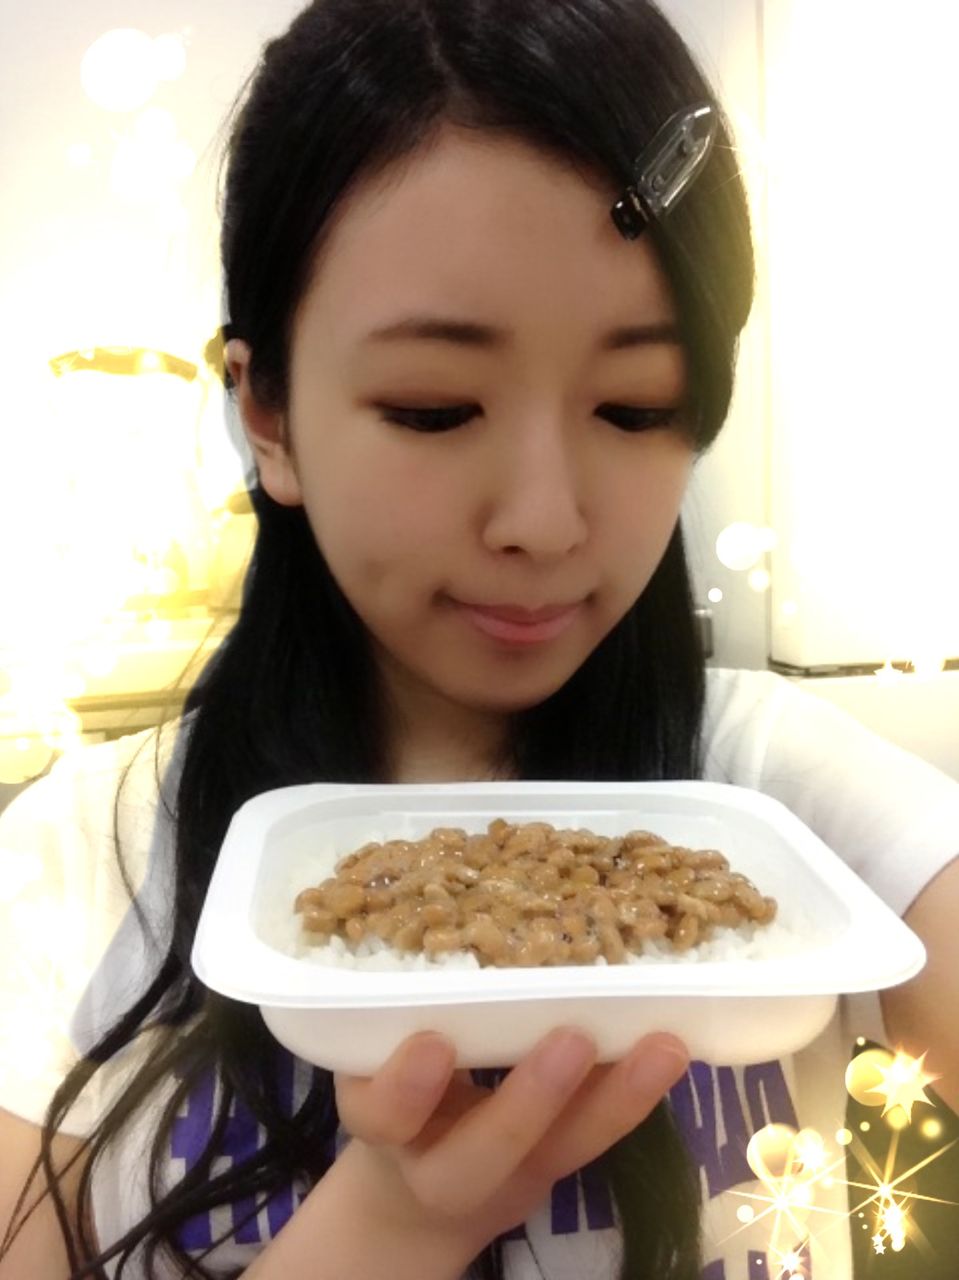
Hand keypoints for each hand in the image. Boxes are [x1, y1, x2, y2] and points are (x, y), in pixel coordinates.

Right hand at [334, 1027, 688, 1261]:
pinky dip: (633, 1090)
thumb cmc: (393, 1088)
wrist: (415, 1193)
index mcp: (381, 1126)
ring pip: (564, 1148)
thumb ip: (390, 1011)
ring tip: (663, 1046)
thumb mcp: (370, 1057)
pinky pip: (598, 1133)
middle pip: (484, 1152)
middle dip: (531, 1099)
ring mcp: (510, 1175)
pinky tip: (670, 1047)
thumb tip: (441, 909)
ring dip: (618, 1097)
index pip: (383, 1116)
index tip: (432, 1044)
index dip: (406, 1087)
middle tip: (572, 1038)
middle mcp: (443, 1167)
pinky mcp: (558, 1163)